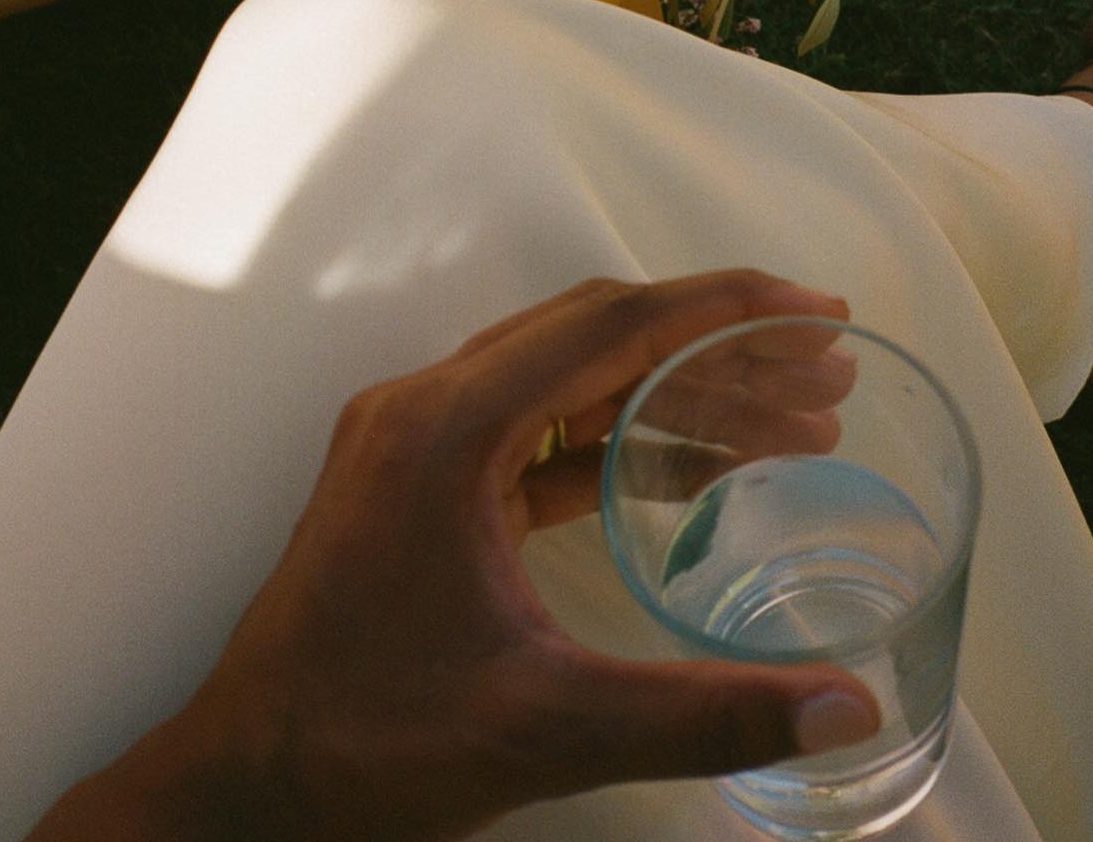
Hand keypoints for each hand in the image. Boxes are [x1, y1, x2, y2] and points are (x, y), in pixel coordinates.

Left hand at [31, 271, 879, 840]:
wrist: (246, 786)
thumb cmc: (364, 746)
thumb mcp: (544, 730)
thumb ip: (701, 715)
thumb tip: (846, 707)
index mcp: (449, 427)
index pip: (614, 324)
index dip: (726, 306)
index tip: (812, 308)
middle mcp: (430, 406)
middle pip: (602, 335)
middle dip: (721, 346)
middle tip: (824, 370)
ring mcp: (419, 438)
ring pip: (575, 377)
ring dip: (679, 391)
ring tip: (789, 424)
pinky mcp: (422, 479)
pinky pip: (542, 428)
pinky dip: (623, 437)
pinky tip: (698, 471)